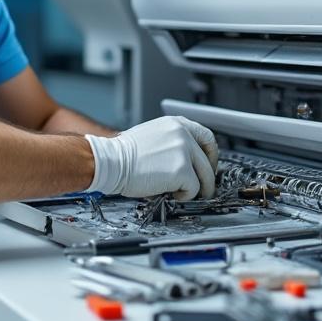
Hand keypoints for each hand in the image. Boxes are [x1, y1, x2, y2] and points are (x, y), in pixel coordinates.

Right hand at [84, 116, 219, 199]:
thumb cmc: (123, 154)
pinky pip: (192, 189)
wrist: (110, 161)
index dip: (211, 156)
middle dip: (208, 178)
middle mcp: (183, 134)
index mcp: (176, 124)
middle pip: (208, 160)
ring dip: (195, 189)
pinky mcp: (182, 170)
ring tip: (181, 193)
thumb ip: (173, 143)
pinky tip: (168, 192)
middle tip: (203, 189)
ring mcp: (184, 151)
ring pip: (203, 176)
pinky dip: (183, 195)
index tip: (208, 167)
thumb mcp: (153, 136)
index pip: (207, 137)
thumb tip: (187, 160)